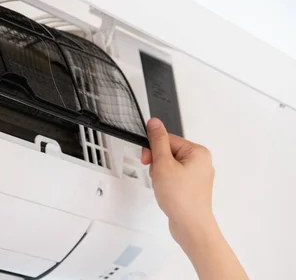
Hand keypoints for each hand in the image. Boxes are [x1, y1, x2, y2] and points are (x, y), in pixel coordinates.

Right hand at [141, 118, 215, 242]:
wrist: (191, 226)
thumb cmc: (181, 198)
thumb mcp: (163, 164)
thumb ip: (157, 141)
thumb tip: (154, 122)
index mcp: (197, 152)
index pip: (168, 139)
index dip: (154, 149)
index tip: (147, 160)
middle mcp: (201, 161)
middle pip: (169, 151)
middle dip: (157, 162)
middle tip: (156, 174)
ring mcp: (197, 175)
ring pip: (169, 164)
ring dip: (160, 173)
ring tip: (162, 185)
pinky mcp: (192, 186)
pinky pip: (174, 176)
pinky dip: (166, 181)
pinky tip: (166, 191)